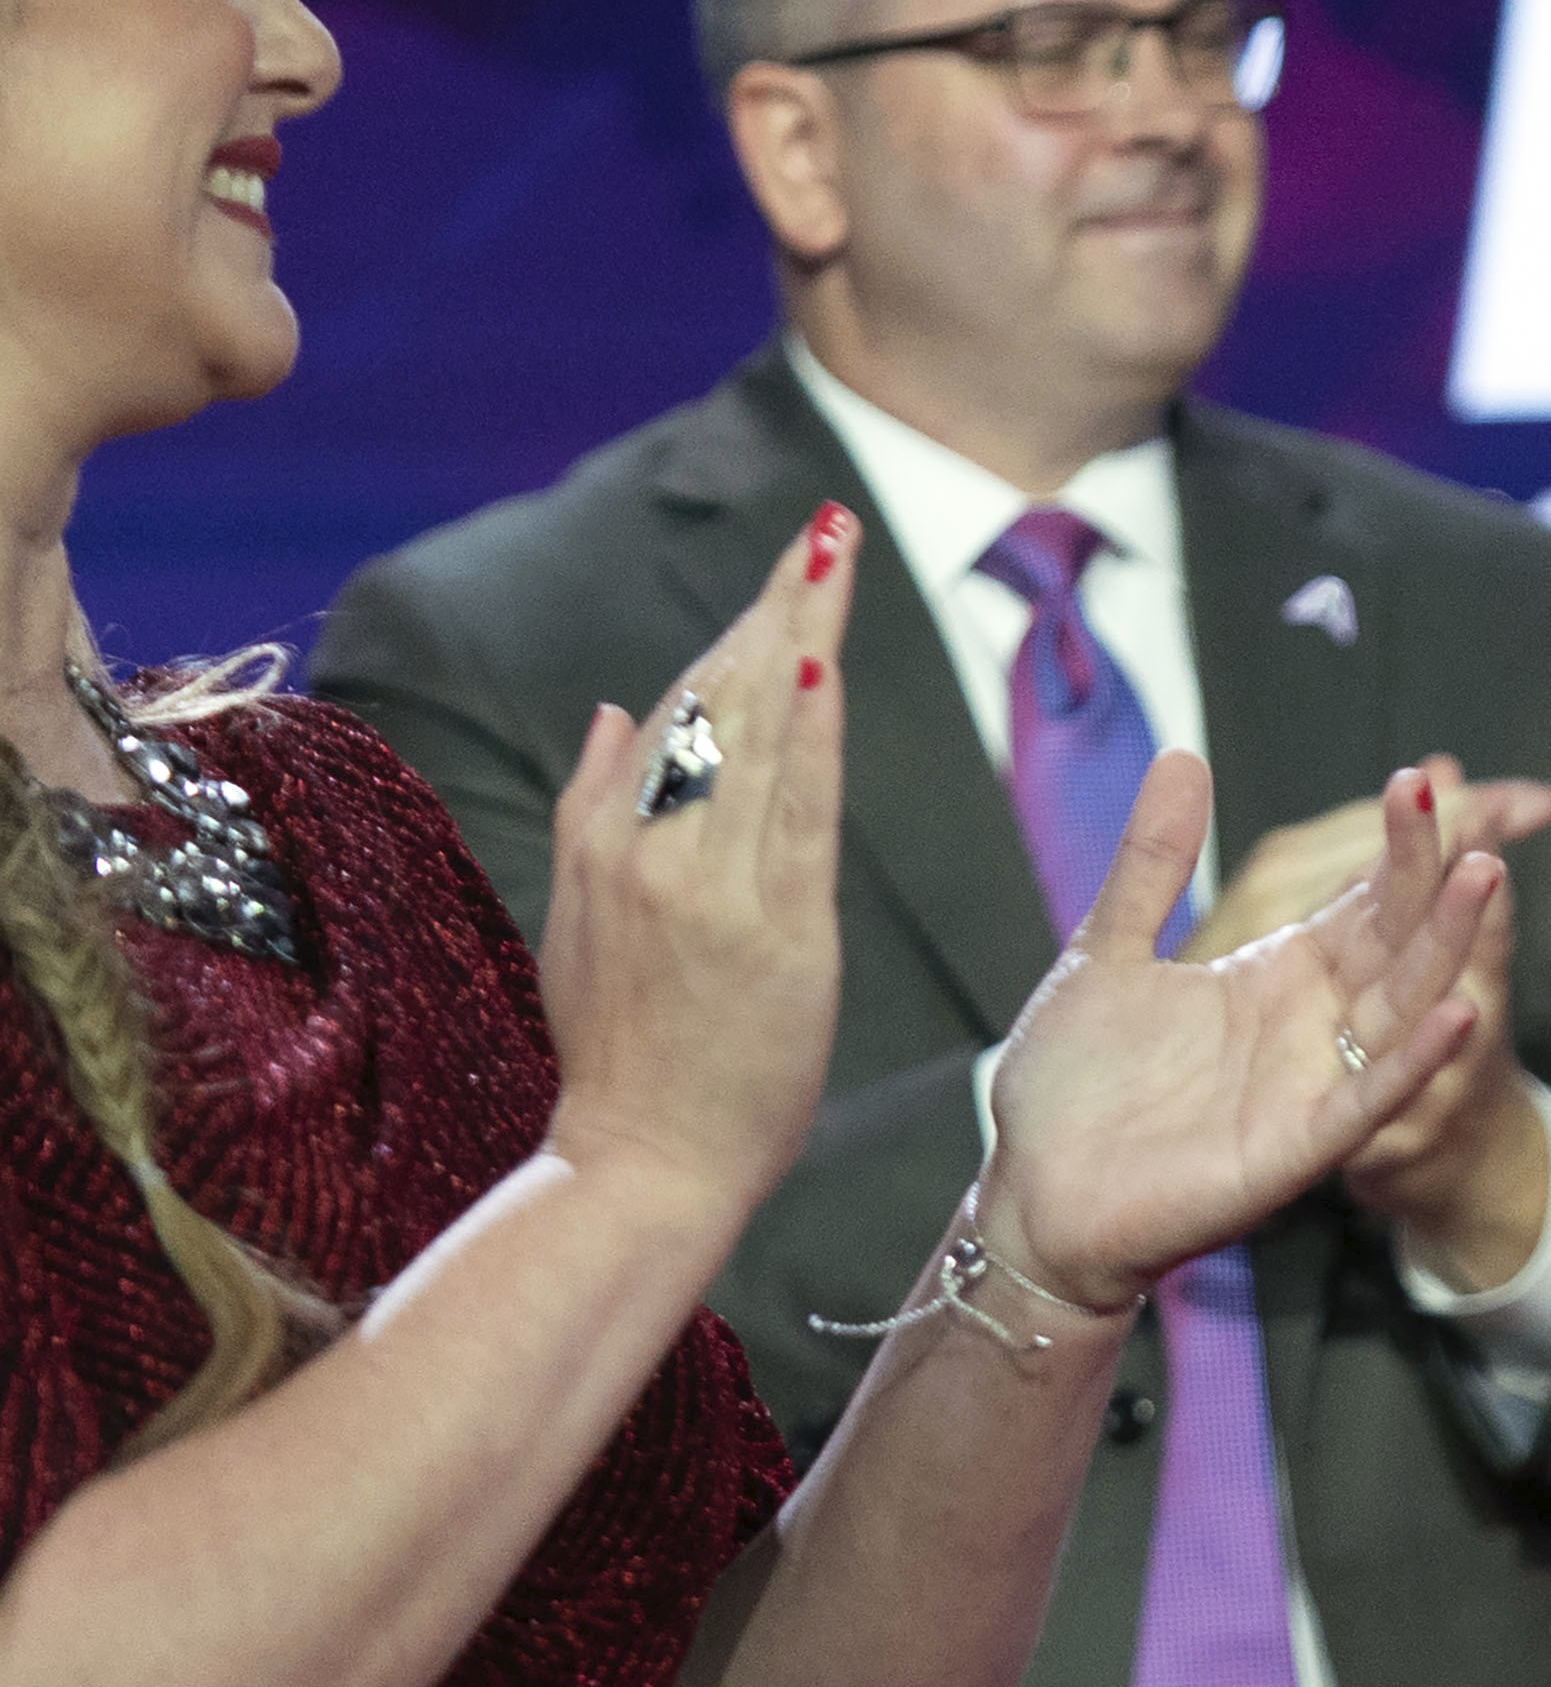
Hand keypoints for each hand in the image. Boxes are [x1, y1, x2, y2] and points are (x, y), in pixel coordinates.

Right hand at [540, 503, 860, 1226]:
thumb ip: (597, 808)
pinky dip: (806, 739)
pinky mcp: (770, 932)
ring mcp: (708, 886)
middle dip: (779, 606)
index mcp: (610, 840)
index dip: (740, 630)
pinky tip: (823, 668)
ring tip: (833, 560)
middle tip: (828, 527)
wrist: (642, 1160)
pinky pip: (794, 815)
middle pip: (724, 701)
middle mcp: (653, 848)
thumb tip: (621, 708)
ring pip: (758, 739)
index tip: (788, 567)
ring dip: (800, 640)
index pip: (686, 708)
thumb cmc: (623, 1052)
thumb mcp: (580, 920)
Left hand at [975, 757, 1501, 1309]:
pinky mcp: (1297, 1146)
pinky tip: (1457, 1012)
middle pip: (1394, 941)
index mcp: (1274, 977)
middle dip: (1430, 877)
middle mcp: (1308, 1025)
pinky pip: (1369, 1097)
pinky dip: (1416, 1058)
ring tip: (1484, 878)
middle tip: (1464, 810)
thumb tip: (1182, 759)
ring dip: (1446, 946)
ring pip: (1401, 1006)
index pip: (1358, 900)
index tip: (1419, 782)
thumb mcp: (1106, 952)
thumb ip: (1152, 863)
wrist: (1032, 1196)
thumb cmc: (1071, 1089)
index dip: (1394, 846)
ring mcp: (1310, 1084)